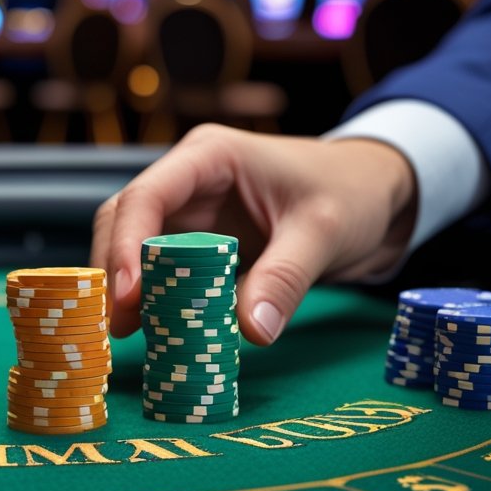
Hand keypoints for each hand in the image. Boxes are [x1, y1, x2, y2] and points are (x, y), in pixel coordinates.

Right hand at [91, 124, 416, 344]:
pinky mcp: (198, 240)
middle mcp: (187, 180)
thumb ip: (286, 279)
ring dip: (129, 287)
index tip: (128, 296)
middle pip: (124, 219)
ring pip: (134, 244)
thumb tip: (254, 333)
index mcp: (210, 157)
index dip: (128, 245)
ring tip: (131, 333)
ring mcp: (189, 210)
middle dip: (116, 271)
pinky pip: (163, 268)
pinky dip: (155, 297)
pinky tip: (156, 329)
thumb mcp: (324, 231)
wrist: (374, 190)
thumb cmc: (350, 192)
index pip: (147, 196)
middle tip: (121, 326)